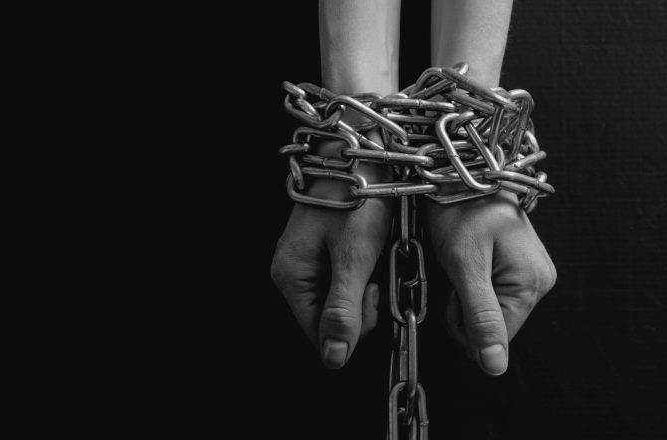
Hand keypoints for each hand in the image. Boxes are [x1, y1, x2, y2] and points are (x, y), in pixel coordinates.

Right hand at [271, 137, 391, 368]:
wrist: (361, 146)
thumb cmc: (356, 194)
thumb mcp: (354, 257)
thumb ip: (343, 310)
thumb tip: (333, 358)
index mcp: (291, 276)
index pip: (320, 334)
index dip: (353, 323)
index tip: (371, 289)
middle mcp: (293, 270)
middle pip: (331, 317)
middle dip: (361, 300)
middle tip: (375, 264)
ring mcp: (307, 257)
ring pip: (342, 296)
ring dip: (367, 281)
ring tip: (375, 248)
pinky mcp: (324, 245)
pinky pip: (346, 273)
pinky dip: (366, 265)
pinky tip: (373, 243)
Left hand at [426, 191, 555, 375]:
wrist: (462, 173)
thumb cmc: (461, 208)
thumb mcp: (465, 265)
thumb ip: (481, 317)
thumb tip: (495, 365)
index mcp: (533, 282)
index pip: (496, 338)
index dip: (466, 322)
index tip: (456, 285)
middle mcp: (541, 280)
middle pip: (495, 327)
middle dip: (466, 309)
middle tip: (458, 271)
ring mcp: (533, 274)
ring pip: (492, 313)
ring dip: (468, 297)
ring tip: (463, 262)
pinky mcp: (521, 268)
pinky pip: (493, 296)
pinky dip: (474, 286)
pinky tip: (471, 262)